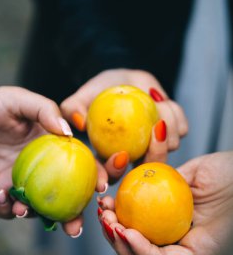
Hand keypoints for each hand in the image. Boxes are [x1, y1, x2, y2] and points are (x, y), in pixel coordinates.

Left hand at [0, 86, 84, 236]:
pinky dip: (7, 209)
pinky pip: (8, 210)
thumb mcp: (19, 100)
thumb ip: (45, 110)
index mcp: (52, 147)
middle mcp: (41, 168)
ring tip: (24, 208)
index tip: (102, 186)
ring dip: (36, 215)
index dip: (96, 175)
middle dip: (74, 216)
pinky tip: (1, 195)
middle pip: (66, 195)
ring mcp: (22, 182)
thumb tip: (69, 132)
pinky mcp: (0, 193)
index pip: (81, 163)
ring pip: (38, 209)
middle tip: (75, 227)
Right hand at [60, 69, 187, 181]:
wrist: (127, 80)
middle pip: (147, 169)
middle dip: (155, 152)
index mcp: (110, 156)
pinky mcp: (171, 136)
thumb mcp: (84, 95)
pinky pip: (181, 130)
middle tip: (155, 126)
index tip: (119, 158)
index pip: (108, 172)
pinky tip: (162, 101)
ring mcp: (155, 148)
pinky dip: (175, 113)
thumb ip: (73, 107)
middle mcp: (135, 157)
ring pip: (169, 147)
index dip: (110, 174)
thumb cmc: (102, 90)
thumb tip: (78, 123)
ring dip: (166, 119)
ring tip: (154, 100)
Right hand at [98, 152, 232, 254]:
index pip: (137, 227)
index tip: (103, 206)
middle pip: (138, 249)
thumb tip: (134, 171)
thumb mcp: (187, 169)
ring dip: (122, 248)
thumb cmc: (225, 171)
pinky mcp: (199, 253)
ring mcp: (187, 246)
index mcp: (171, 218)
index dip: (116, 220)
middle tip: (103, 218)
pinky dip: (142, 250)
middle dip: (113, 237)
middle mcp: (176, 235)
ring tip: (111, 227)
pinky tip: (128, 233)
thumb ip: (161, 172)